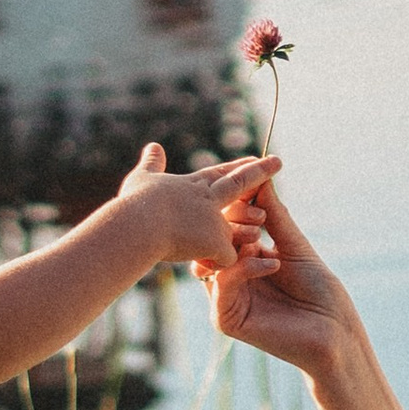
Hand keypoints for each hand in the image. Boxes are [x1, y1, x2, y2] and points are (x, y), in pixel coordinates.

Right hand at [113, 142, 276, 275]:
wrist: (132, 230)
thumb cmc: (131, 208)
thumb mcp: (140, 181)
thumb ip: (151, 166)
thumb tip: (153, 144)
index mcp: (192, 187)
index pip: (221, 175)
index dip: (239, 168)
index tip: (256, 158)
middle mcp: (206, 201)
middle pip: (237, 184)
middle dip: (257, 173)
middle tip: (277, 161)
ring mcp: (212, 223)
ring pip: (241, 228)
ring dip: (247, 229)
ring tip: (258, 228)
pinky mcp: (215, 245)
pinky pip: (230, 259)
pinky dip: (234, 262)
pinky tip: (245, 265)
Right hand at [204, 182, 363, 381]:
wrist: (334, 330)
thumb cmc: (320, 291)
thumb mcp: (293, 245)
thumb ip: (273, 215)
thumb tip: (260, 177)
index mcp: (246, 261)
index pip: (226, 229)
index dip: (234, 208)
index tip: (248, 188)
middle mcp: (232, 280)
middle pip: (213, 243)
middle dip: (230, 224)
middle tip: (254, 216)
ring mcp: (227, 300)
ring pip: (212, 262)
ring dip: (234, 245)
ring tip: (259, 240)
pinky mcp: (227, 319)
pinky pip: (220, 286)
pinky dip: (242, 269)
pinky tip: (270, 265)